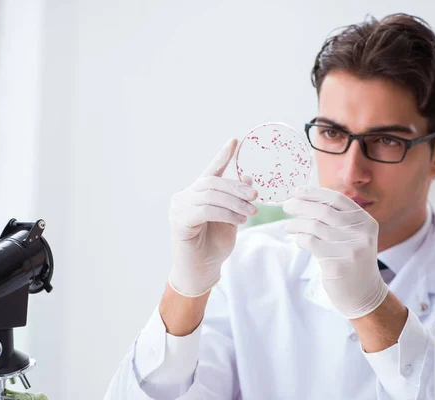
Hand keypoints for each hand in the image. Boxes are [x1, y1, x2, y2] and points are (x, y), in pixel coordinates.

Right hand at [168, 139, 257, 296]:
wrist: (202, 270)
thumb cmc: (215, 246)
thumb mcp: (232, 219)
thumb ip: (237, 200)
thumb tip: (248, 177)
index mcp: (199, 193)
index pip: (211, 169)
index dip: (223, 155)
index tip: (235, 140)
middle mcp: (186, 195)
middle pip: (213, 182)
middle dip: (237, 187)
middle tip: (255, 195)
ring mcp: (180, 206)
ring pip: (211, 194)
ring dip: (235, 202)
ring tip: (250, 213)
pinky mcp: (178, 219)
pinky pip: (205, 209)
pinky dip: (225, 212)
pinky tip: (238, 220)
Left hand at [283, 186, 387, 318]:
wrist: (364, 294)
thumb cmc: (352, 260)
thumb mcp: (354, 235)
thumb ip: (337, 218)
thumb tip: (305, 198)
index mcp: (365, 222)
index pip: (337, 199)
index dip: (314, 193)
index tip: (297, 191)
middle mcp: (361, 233)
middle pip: (323, 210)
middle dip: (301, 205)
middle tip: (287, 206)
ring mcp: (350, 248)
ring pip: (314, 226)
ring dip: (296, 224)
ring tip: (288, 226)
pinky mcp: (337, 263)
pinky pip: (310, 242)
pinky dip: (299, 239)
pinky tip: (298, 240)